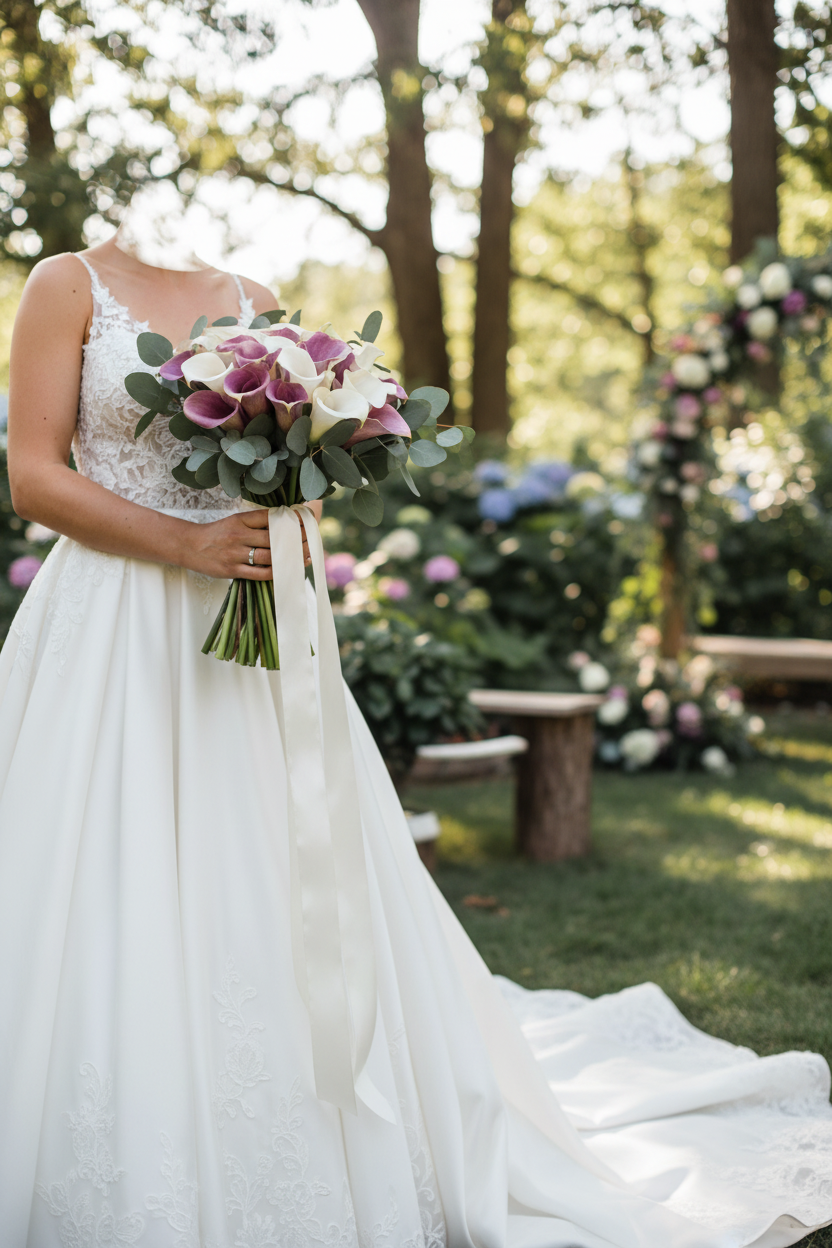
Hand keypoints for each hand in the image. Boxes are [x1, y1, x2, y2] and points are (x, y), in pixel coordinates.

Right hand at [183, 502, 322, 579]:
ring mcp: (235, 554)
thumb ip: (256, 522)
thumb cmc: (216, 534)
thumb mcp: (234, 521)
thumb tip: (284, 524)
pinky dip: (276, 572)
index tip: (305, 523)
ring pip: (269, 556)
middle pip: (273, 537)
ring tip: (304, 556)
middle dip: (294, 540)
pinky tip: (288, 570)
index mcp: (240, 519)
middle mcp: (238, 535)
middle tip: (311, 541)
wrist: (190, 546)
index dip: (290, 520)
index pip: (270, 518)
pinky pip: (260, 573)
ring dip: (289, 557)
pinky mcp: (232, 570)